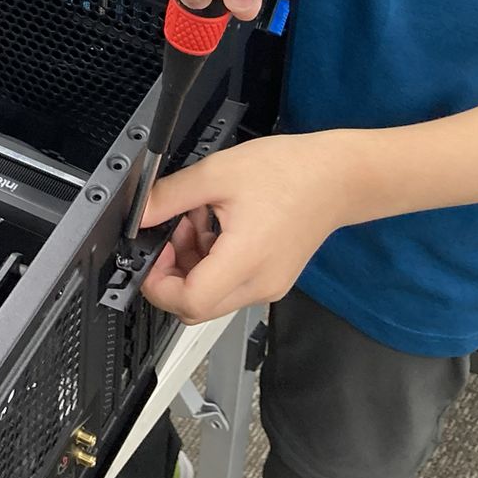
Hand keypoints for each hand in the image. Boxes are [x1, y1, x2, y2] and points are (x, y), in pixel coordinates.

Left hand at [139, 135, 345, 324]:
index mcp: (246, 261)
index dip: (158, 283)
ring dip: (193, 264)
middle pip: (197, 306)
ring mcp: (269, 286)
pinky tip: (218, 226)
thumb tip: (138, 214)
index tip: (150, 255)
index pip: (189, 303)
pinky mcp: (274, 279)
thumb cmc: (289, 170)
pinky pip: (231, 285)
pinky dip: (214, 262)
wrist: (338, 176)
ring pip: (213, 296)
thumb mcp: (218, 173)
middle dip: (173, 272)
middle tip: (174, 231)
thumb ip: (170, 196)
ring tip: (199, 219)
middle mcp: (259, 285)